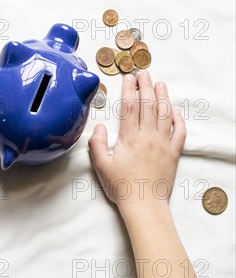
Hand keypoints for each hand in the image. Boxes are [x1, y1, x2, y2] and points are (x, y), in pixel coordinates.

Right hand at [88, 70, 185, 217]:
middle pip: (148, 105)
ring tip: (159, 83)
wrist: (144, 204)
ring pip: (164, 114)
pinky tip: (175, 111)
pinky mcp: (173, 153)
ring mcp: (163, 144)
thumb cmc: (121, 187)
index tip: (128, 77)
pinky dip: (178, 119)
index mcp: (129, 138)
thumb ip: (97, 144)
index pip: (129, 107)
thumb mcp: (101, 166)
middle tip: (144, 73)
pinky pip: (179, 131)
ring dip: (162, 96)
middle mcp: (148, 137)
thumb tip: (99, 126)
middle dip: (145, 86)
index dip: (128, 90)